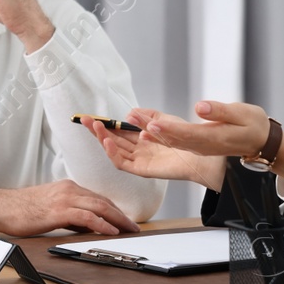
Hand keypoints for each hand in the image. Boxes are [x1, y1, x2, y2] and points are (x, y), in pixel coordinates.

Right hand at [0, 180, 139, 237]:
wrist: (1, 206)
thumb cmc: (21, 209)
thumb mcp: (51, 210)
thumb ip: (70, 215)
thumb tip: (88, 227)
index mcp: (68, 188)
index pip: (98, 198)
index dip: (115, 210)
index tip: (126, 222)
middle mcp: (70, 189)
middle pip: (104, 201)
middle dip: (122, 215)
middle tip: (135, 228)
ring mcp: (65, 198)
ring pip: (99, 206)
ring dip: (118, 220)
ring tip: (129, 230)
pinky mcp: (58, 210)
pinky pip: (87, 216)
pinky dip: (102, 224)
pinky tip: (110, 231)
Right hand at [88, 116, 226, 190]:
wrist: (198, 154)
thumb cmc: (184, 139)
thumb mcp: (164, 120)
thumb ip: (146, 116)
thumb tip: (128, 114)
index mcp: (141, 139)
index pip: (118, 131)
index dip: (105, 124)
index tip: (93, 116)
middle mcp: (137, 150)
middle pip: (112, 140)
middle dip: (98, 130)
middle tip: (85, 119)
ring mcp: (138, 160)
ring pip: (114, 150)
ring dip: (103, 139)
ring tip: (95, 127)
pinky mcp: (141, 169)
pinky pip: (122, 163)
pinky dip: (113, 153)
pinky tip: (107, 142)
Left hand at [133, 101, 272, 158]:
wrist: (260, 143)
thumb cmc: (253, 126)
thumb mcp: (242, 114)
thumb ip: (221, 111)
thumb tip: (201, 107)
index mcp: (214, 138)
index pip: (188, 134)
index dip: (169, 131)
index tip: (152, 125)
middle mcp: (202, 146)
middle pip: (172, 139)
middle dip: (150, 131)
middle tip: (132, 120)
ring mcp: (198, 148)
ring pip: (169, 142)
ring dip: (149, 133)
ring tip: (131, 121)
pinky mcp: (195, 145)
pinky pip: (173, 142)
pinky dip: (157, 136)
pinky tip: (144, 129)